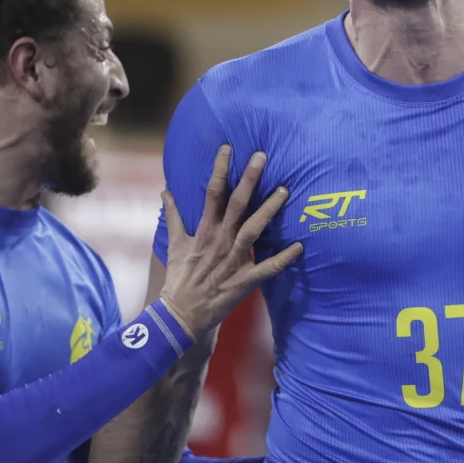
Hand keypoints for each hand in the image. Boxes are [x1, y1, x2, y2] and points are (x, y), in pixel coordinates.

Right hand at [158, 145, 302, 340]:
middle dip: (249, 179)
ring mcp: (232, 261)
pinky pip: (266, 269)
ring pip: (253, 230)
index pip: (212, 193)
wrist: (180, 314)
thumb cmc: (180, 277)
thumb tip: (165, 191)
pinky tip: (299, 246)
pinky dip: (282, 259)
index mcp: (204, 231)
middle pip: (236, 205)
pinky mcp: (243, 281)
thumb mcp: (174, 244)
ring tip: (284, 190)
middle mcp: (219, 241)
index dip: (220, 169)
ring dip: (269, 210)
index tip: (229, 148)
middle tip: (262, 156)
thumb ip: (173, 216)